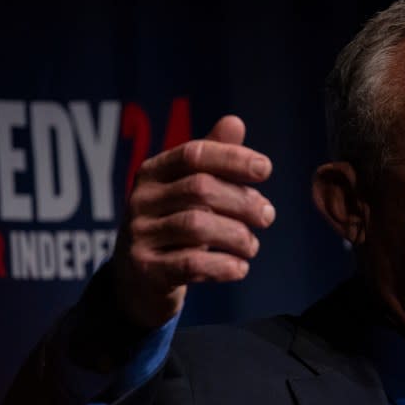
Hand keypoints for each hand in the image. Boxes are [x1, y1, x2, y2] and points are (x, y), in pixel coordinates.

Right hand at [112, 115, 274, 328]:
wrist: (136, 282)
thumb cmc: (171, 226)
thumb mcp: (187, 191)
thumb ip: (212, 160)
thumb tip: (235, 122)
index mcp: (153, 173)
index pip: (193, 154)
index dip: (232, 158)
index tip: (265, 169)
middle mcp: (141, 200)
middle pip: (200, 189)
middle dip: (242, 201)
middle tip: (267, 215)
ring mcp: (140, 236)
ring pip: (197, 226)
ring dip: (237, 235)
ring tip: (252, 245)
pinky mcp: (146, 271)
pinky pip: (190, 265)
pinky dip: (223, 266)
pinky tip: (240, 267)